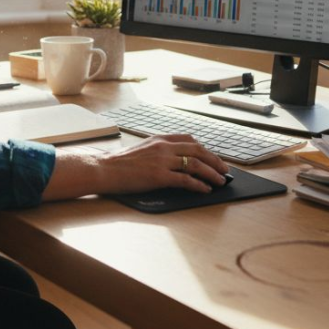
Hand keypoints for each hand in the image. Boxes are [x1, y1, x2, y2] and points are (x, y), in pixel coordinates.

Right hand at [96, 135, 229, 193]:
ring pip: (195, 164)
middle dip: (214, 160)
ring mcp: (162, 161)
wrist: (104, 169)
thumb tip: (175, 161)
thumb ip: (159, 151)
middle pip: (197, 150)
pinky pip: (185, 180)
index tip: (213, 156)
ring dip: (211, 173)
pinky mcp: (159, 176)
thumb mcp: (142, 150)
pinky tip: (205, 190)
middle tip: (224, 170)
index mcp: (159, 139)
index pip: (189, 139)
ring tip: (220, 181)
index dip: (204, 149)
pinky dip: (198, 185)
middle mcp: (163, 147)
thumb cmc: (119, 163)